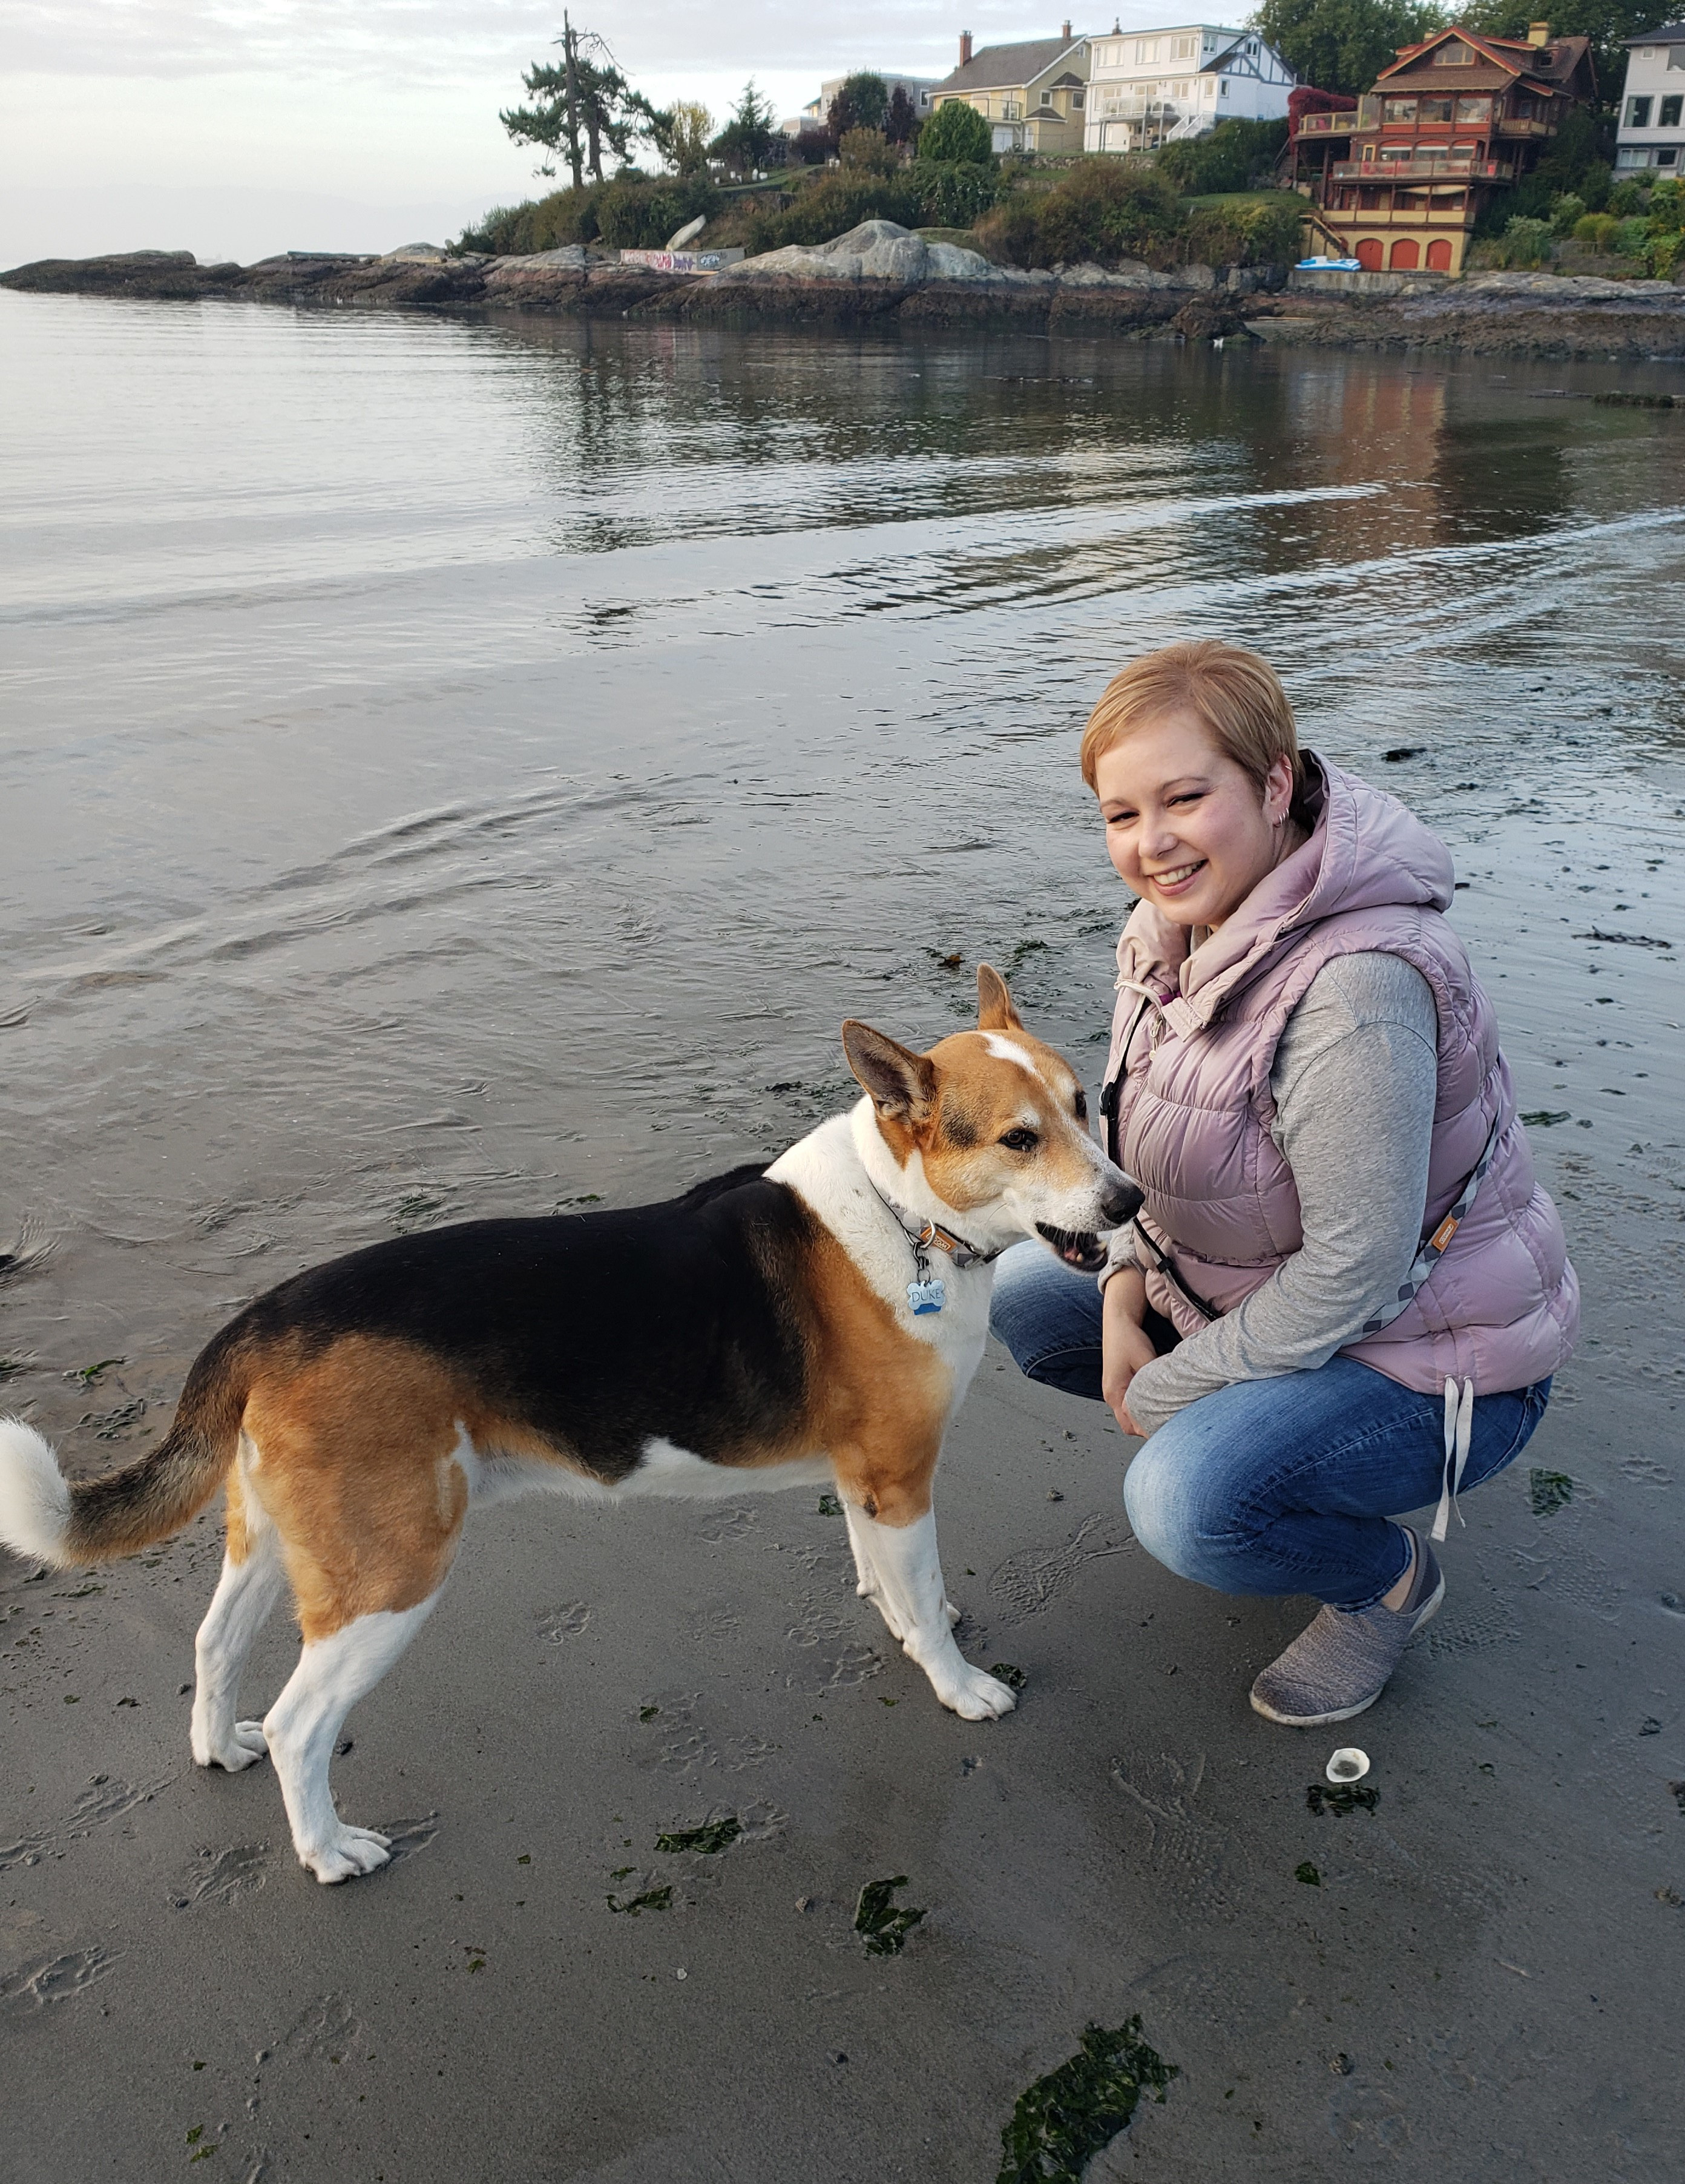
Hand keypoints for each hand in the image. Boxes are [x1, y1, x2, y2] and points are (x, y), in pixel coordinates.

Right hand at [1101, 1268, 1155, 1437]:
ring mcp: (1115, 1391)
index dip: (1149, 1431)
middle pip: (1130, 1425)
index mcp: (1115, 1393)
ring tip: (1166, 1415)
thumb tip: (1170, 1401)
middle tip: (1171, 1425)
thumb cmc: (1128, 1339)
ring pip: (1130, 1415)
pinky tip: (1157, 1403)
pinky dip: (1142, 1408)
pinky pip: (1130, 1405)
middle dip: (1147, 1428)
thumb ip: (1153, 1384)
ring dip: (1145, 1417)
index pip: (1131, 1425)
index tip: (1168, 1431)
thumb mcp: (1145, 1361)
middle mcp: (1112, 1395)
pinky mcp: (1120, 1384)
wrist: (1118, 1321)